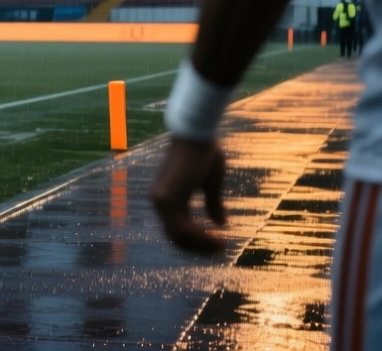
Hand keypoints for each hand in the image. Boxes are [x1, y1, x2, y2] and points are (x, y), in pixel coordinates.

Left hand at [150, 138, 227, 253]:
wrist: (198, 132)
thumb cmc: (204, 151)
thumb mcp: (211, 182)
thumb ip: (212, 203)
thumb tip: (221, 224)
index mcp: (168, 196)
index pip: (178, 228)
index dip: (197, 240)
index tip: (218, 245)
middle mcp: (160, 200)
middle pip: (176, 236)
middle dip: (198, 247)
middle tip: (219, 250)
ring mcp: (161, 200)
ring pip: (179, 235)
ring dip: (201, 244)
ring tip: (221, 245)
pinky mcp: (168, 198)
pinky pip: (182, 228)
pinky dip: (199, 236)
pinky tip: (217, 237)